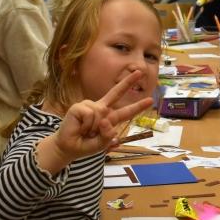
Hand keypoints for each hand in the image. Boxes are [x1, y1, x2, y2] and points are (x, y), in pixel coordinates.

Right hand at [37, 71, 152, 173]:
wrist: (68, 147)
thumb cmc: (85, 145)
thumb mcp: (101, 145)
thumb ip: (107, 136)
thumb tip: (105, 121)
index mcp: (109, 118)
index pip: (126, 111)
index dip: (138, 106)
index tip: (150, 100)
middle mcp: (101, 109)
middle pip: (116, 93)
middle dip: (128, 82)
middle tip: (139, 72)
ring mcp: (90, 106)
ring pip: (100, 114)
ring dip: (93, 127)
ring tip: (85, 131)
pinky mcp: (79, 107)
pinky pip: (90, 114)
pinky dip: (86, 125)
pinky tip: (79, 127)